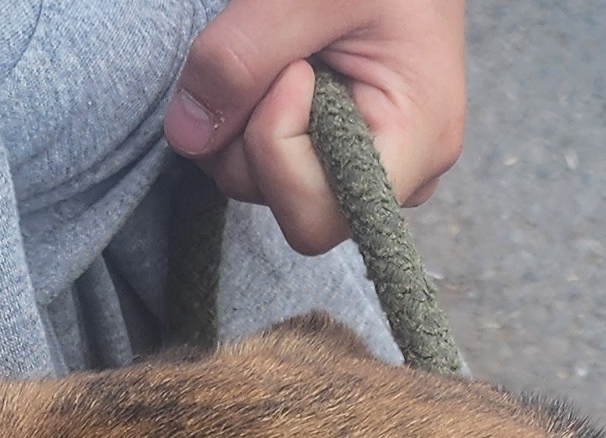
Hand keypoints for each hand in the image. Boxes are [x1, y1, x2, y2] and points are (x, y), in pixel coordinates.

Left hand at [166, 0, 465, 255]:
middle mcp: (401, 173)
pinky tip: (282, 69)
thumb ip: (240, 58)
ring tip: (281, 55)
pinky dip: (252, 116)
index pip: (317, 214)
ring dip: (243, 119)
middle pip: (286, 207)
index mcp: (417, 141)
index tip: (290, 69)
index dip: (277, 147)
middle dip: (250, 134)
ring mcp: (369, 165)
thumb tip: (188, 134)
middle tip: (277, 55)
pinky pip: (271, 163)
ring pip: (265, 186)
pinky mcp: (341, 151)